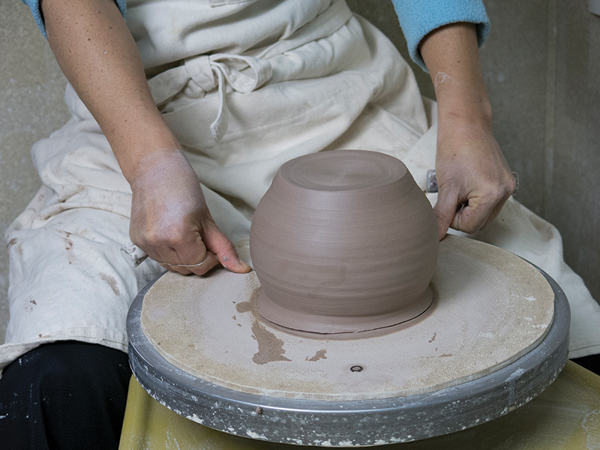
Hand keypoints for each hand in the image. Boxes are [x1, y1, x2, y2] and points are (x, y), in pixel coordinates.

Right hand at [129, 149, 250, 274]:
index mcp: (178, 236)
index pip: (200, 265)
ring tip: (185, 233)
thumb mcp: (207, 219)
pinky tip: (171, 234)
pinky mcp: (136, 241)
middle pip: (187, 269)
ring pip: (172, 267)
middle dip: (198, 257)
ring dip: (183, 257)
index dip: (211, 257)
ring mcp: (145, 243)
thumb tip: (242, 269)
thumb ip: (224, 247)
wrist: (155, 170)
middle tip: (199, 235)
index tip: (211, 242)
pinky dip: (169, 253)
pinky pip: (159, 259)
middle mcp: (158, 243)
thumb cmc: (184, 189)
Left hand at [433, 120, 515, 238]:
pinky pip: (490, 202)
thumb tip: (435, 236)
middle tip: (453, 193)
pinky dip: (477, 199)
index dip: (453, 218)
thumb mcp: (446, 187)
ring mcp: (508, 186)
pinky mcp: (506, 181)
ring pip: (485, 214)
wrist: (466, 125)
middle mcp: (505, 192)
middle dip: (462, 214)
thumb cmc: (454, 150)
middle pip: (479, 222)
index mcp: (493, 195)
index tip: (447, 200)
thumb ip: (441, 215)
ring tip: (461, 187)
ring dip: (469, 207)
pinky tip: (468, 184)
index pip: (470, 226)